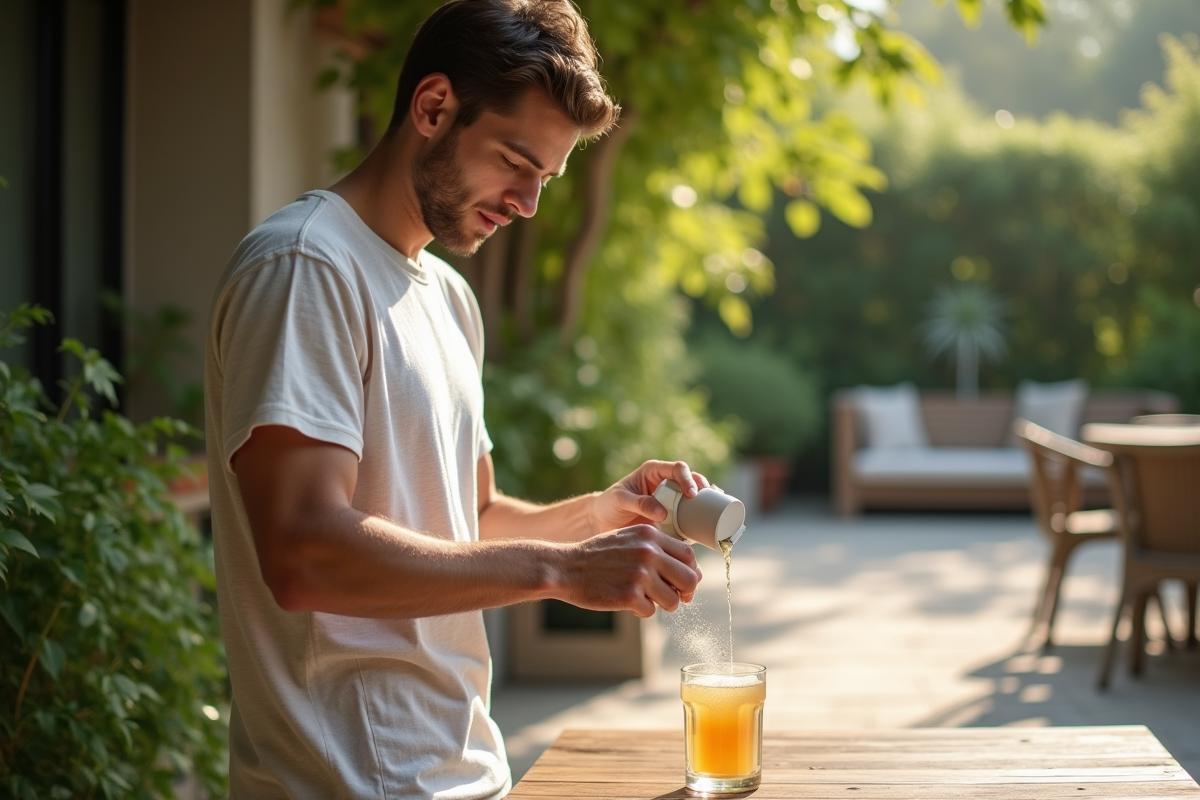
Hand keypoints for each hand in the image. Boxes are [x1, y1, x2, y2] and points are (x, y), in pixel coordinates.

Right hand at [553, 524, 702, 616]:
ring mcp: (639, 574)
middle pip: (689, 579)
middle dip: (685, 592)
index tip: (683, 582)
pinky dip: (641, 611)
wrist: (565, 567)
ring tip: (647, 600)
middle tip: (674, 597)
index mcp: (650, 535)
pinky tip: (628, 603)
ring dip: (663, 605)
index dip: (690, 572)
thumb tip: (690, 571)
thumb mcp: (628, 538)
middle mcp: (648, 552)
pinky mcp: (629, 596)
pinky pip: (651, 611)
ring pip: (673, 600)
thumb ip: (656, 548)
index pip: (689, 555)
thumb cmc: (598, 555)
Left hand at [591, 460, 712, 534]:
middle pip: (693, 480)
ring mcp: (673, 501)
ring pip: (697, 497)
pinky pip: (693, 516)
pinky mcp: (675, 518)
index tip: (691, 493)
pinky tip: (715, 523)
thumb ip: (638, 503)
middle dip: (704, 488)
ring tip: (719, 509)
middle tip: (709, 500)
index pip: (677, 469)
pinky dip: (705, 518)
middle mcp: (667, 484)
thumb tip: (663, 513)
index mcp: (655, 472)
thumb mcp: (620, 500)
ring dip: (710, 501)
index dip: (688, 478)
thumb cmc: (609, 505)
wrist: (603, 522)